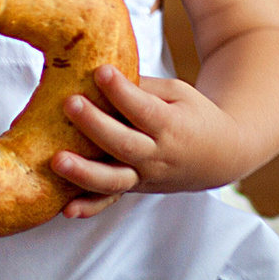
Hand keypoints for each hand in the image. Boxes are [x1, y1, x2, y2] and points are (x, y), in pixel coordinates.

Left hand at [49, 64, 247, 217]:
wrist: (221, 157)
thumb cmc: (194, 116)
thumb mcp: (179, 94)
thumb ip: (143, 88)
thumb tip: (101, 73)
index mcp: (172, 126)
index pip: (143, 109)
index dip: (121, 91)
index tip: (101, 71)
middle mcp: (158, 156)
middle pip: (124, 144)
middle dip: (94, 124)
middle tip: (70, 103)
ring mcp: (145, 177)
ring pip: (114, 180)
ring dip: (84, 172)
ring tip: (57, 160)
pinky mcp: (135, 188)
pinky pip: (110, 200)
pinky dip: (89, 207)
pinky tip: (66, 209)